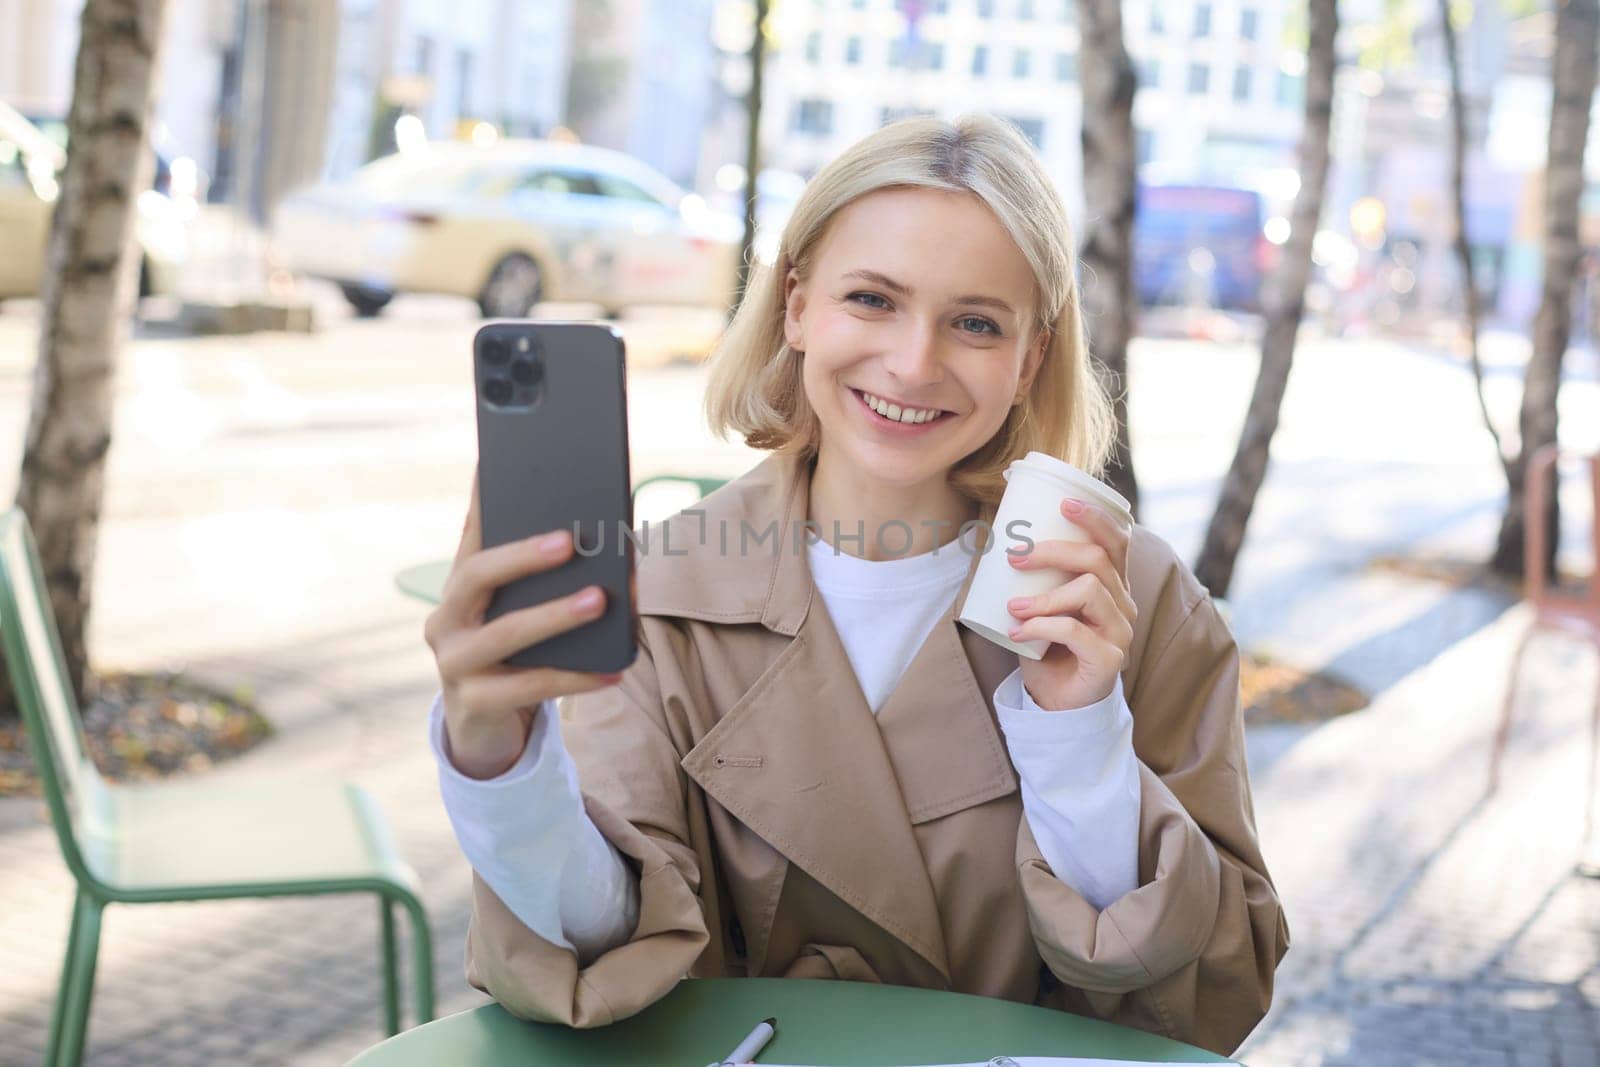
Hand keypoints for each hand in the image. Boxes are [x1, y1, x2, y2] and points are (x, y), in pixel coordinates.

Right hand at [423, 470, 627, 778]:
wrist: (484, 729)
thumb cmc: (516, 657)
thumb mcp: (523, 613)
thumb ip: (547, 580)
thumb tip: (614, 544)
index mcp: (461, 586)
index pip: (472, 532)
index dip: (484, 497)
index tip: (500, 461)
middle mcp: (447, 618)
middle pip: (478, 575)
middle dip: (524, 554)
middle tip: (571, 541)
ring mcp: (453, 662)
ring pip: (505, 634)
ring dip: (556, 614)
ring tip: (601, 600)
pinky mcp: (473, 704)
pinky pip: (528, 688)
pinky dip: (574, 678)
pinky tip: (613, 671)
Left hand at [1004, 497, 1136, 711]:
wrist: (1058, 703)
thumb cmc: (1047, 648)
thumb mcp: (1042, 605)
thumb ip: (1034, 579)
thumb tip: (993, 543)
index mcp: (1112, 586)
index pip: (1116, 541)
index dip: (1095, 518)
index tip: (1064, 503)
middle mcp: (1123, 604)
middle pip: (1098, 559)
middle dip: (1053, 551)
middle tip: (1015, 556)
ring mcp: (1120, 632)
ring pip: (1089, 591)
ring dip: (1044, 595)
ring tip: (1013, 606)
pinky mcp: (1108, 659)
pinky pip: (1075, 631)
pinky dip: (1041, 626)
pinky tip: (1018, 632)